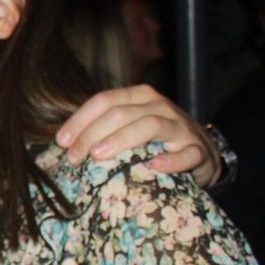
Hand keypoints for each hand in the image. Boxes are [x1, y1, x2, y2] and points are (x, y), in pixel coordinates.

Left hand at [56, 85, 219, 185]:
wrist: (202, 153)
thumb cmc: (156, 142)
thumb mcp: (130, 127)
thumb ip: (103, 129)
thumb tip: (64, 144)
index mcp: (140, 97)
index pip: (106, 100)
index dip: (81, 120)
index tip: (62, 142)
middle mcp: (160, 107)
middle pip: (121, 113)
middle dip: (92, 134)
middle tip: (74, 157)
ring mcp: (181, 127)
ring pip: (151, 125)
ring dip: (122, 139)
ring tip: (99, 155)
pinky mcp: (198, 150)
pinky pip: (188, 154)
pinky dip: (172, 160)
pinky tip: (155, 167)